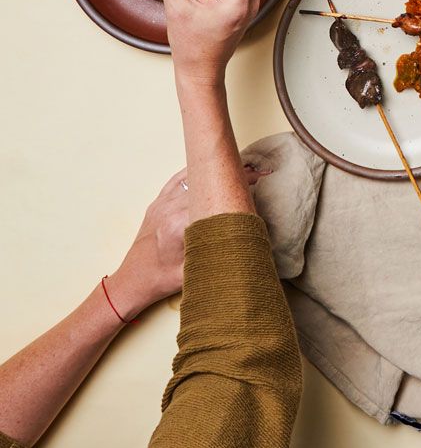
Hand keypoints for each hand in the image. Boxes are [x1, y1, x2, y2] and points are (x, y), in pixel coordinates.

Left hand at [104, 165, 267, 318]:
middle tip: (257, 172)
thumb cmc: (163, 279)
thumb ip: (220, 252)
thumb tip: (250, 242)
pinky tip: (211, 167)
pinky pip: (179, 179)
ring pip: (195, 177)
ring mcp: (162, 202)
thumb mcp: (196, 270)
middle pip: (208, 183)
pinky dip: (196, 171)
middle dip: (233, 177)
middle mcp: (170, 208)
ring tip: (238, 168)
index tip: (260, 178)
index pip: (216, 196)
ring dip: (217, 172)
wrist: (132, 280)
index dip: (240, 185)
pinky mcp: (158, 202)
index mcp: (180, 224)